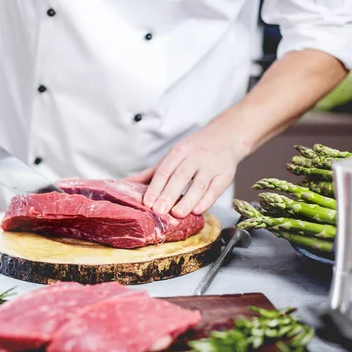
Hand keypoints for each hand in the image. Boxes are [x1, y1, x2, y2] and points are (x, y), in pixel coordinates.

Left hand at [126, 129, 247, 217]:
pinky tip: (197, 210)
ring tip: (176, 214)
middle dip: (169, 194)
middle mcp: (196, 157)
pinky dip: (206, 201)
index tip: (147, 202)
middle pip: (181, 177)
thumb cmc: (195, 150)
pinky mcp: (226, 175)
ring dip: (188, 200)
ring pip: (199, 184)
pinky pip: (215, 189)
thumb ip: (151, 173)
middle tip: (158, 211)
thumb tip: (125, 184)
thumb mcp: (173, 156)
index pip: (165, 170)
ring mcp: (212, 166)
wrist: (226, 136)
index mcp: (180, 151)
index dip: (155, 187)